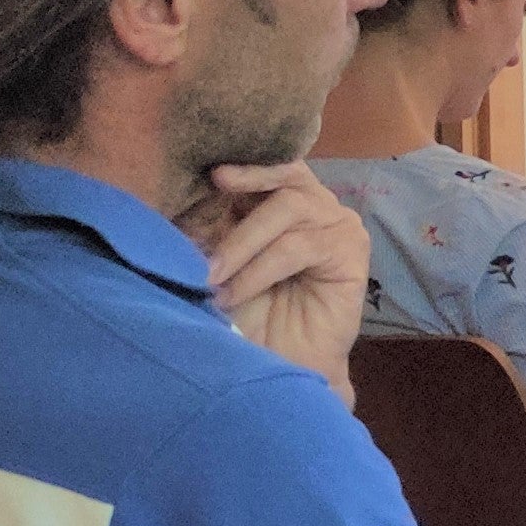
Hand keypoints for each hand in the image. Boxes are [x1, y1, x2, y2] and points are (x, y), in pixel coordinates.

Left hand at [192, 163, 370, 395]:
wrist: (279, 364)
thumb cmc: (247, 314)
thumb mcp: (216, 261)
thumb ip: (207, 227)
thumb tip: (172, 198)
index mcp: (282, 199)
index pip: (268, 163)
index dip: (242, 161)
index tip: (208, 170)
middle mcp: (314, 206)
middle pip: (285, 174)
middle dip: (241, 189)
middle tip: (203, 214)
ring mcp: (337, 226)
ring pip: (289, 208)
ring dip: (242, 243)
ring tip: (211, 276)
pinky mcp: (353, 253)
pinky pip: (300, 246)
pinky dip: (260, 268)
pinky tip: (235, 292)